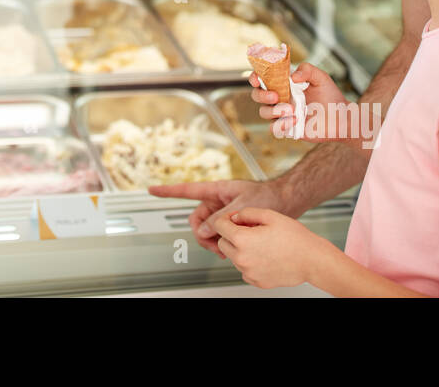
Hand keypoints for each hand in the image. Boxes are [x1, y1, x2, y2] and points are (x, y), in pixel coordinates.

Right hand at [148, 179, 292, 255]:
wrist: (285, 201)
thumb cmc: (267, 197)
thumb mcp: (241, 208)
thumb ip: (220, 220)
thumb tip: (203, 231)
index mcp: (217, 190)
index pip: (187, 190)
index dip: (168, 191)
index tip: (152, 189)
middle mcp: (217, 200)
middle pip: (196, 219)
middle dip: (202, 233)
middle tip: (214, 244)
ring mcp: (223, 211)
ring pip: (207, 229)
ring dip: (212, 240)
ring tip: (225, 249)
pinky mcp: (231, 221)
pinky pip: (218, 233)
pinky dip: (221, 242)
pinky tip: (229, 248)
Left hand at [212, 207, 331, 288]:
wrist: (312, 260)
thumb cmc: (296, 238)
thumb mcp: (270, 215)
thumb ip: (246, 213)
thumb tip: (235, 217)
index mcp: (242, 240)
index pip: (218, 226)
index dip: (226, 218)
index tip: (234, 218)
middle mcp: (242, 258)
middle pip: (222, 243)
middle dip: (231, 234)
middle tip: (249, 230)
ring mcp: (248, 272)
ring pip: (233, 257)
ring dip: (240, 248)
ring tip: (261, 242)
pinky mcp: (256, 281)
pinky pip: (244, 269)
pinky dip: (249, 262)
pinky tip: (265, 255)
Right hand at [248, 61, 353, 141]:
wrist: (341, 118)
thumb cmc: (330, 96)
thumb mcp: (321, 78)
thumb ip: (308, 70)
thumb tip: (293, 76)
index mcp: (284, 84)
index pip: (263, 79)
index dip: (255, 77)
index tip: (257, 79)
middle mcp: (280, 98)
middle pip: (257, 95)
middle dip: (262, 95)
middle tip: (276, 96)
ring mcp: (282, 114)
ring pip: (264, 112)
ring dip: (273, 110)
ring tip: (292, 110)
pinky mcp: (287, 128)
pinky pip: (273, 128)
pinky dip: (280, 124)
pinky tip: (294, 121)